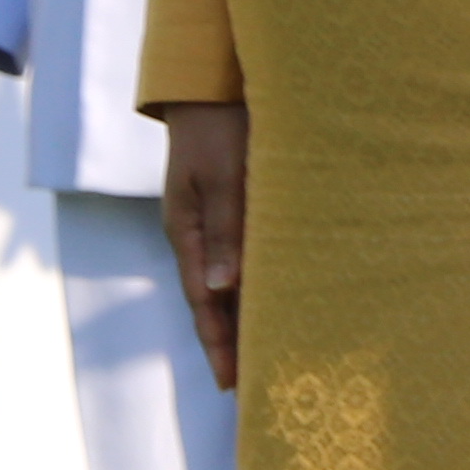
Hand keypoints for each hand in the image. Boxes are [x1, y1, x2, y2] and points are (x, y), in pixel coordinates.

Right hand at [159, 101, 250, 388]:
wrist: (213, 82)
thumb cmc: (220, 125)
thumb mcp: (222, 176)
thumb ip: (226, 230)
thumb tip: (220, 290)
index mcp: (188, 232)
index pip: (203, 302)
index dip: (219, 342)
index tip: (231, 383)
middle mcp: (199, 235)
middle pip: (216, 301)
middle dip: (234, 341)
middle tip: (255, 386)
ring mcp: (215, 223)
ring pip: (232, 282)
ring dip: (248, 316)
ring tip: (270, 355)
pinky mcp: (234, 208)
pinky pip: (247, 257)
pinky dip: (260, 283)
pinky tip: (280, 299)